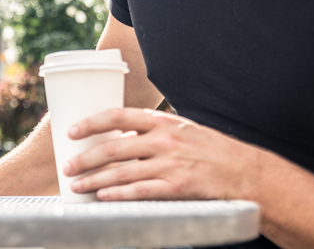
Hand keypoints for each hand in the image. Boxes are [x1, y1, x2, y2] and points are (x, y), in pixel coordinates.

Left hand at [62, 107, 261, 201]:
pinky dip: (118, 195)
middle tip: (67, 166)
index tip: (71, 131)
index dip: (91, 123)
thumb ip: (154, 131)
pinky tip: (103, 198)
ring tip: (77, 185)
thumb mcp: (182, 130)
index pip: (118, 116)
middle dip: (85, 157)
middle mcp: (163, 140)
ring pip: (121, 172)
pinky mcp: (177, 188)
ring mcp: (170, 164)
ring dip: (94, 180)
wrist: (246, 173)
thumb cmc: (211, 150)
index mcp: (162, 122)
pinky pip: (140, 192)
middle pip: (113, 147)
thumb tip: (123, 135)